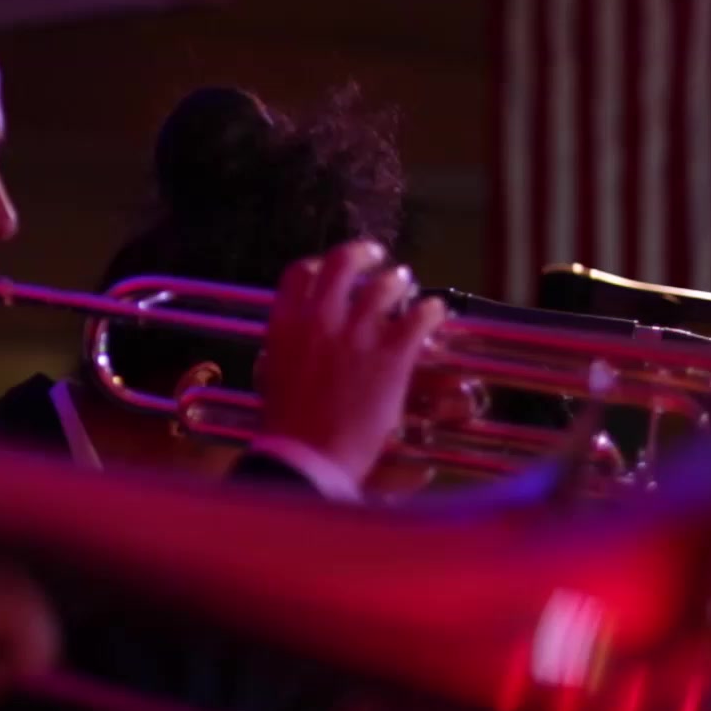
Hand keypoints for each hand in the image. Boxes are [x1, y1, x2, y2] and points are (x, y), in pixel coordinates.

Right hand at [256, 241, 447, 486]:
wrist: (310, 457)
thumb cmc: (288, 428)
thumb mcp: (275, 378)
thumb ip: (289, 350)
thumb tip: (299, 342)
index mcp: (285, 324)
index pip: (300, 273)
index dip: (319, 266)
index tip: (329, 268)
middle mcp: (320, 319)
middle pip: (343, 264)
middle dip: (361, 254)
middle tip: (374, 256)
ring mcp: (358, 334)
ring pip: (384, 286)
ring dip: (397, 280)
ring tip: (404, 282)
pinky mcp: (392, 355)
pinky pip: (419, 317)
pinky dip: (430, 310)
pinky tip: (435, 311)